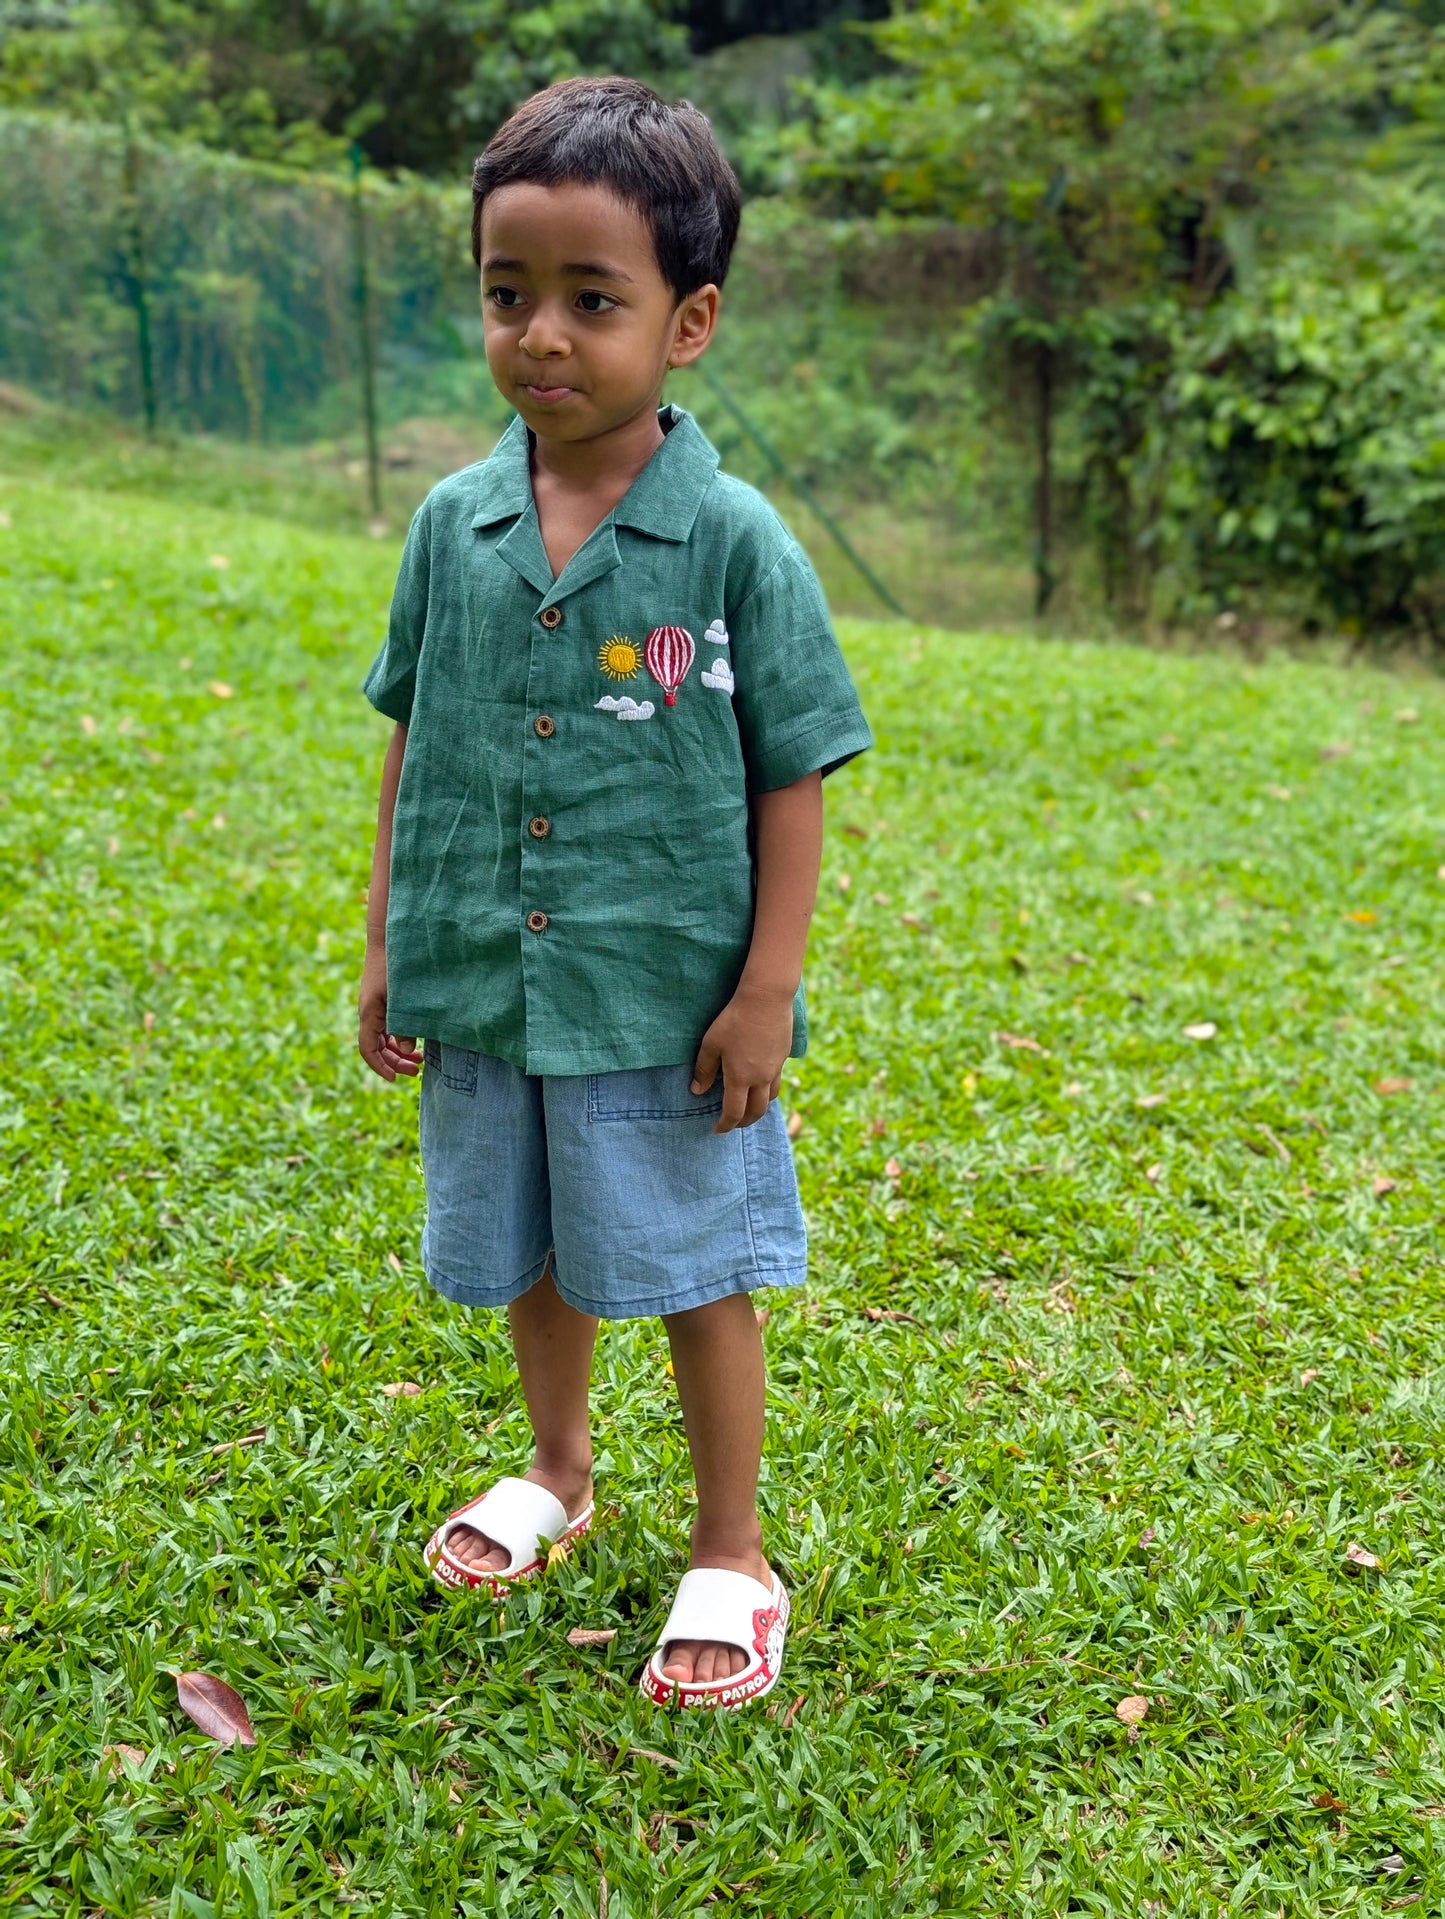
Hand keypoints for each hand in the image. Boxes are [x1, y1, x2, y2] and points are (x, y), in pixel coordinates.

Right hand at [358, 954, 421, 1081]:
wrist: (389, 937)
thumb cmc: (396, 964)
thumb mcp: (402, 998)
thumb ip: (404, 1024)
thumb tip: (405, 1049)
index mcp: (369, 1013)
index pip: (367, 1049)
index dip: (380, 1067)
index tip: (395, 1079)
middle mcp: (369, 1012)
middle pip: (376, 1047)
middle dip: (394, 1062)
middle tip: (417, 1069)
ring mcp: (375, 1006)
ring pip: (382, 1037)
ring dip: (398, 1050)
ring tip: (420, 1058)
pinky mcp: (382, 999)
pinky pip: (387, 1025)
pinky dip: (399, 1036)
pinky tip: (415, 1039)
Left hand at [690, 985, 793, 1132]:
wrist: (766, 999)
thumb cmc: (734, 1020)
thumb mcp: (711, 1044)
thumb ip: (704, 1070)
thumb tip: (697, 1091)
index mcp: (740, 1078)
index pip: (734, 1113)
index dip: (724, 1125)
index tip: (716, 1129)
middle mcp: (761, 1078)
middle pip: (756, 1112)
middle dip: (743, 1122)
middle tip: (732, 1123)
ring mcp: (775, 1068)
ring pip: (770, 1099)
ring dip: (758, 1108)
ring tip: (747, 1106)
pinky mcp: (783, 1056)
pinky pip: (776, 1081)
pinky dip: (767, 1090)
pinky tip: (760, 1082)